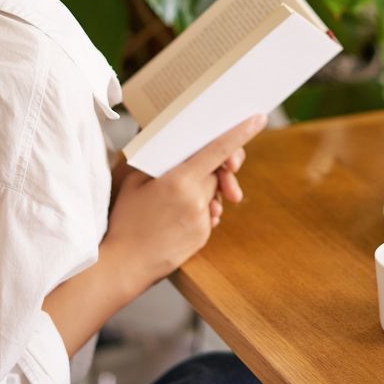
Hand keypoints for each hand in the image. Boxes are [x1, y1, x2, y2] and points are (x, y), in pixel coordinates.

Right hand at [103, 114, 266, 292]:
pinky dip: (198, 209)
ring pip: (213, 193)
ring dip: (202, 191)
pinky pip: (208, 212)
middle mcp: (196, 200)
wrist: (125, 264)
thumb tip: (174, 142)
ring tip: (174, 200)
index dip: (240, 133)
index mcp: (179, 181)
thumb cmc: (126, 220)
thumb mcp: (134, 181)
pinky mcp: (203, 236)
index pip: (217, 150)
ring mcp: (202, 221)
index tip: (259, 119)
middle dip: (212, 169)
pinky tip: (176, 217)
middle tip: (202, 169)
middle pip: (216, 172)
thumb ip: (158, 160)